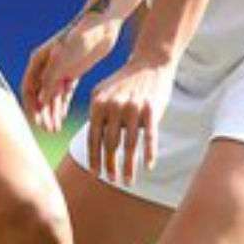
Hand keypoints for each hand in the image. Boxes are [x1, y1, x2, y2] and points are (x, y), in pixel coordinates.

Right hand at [21, 13, 122, 131]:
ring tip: (55, 128)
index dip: (31, 107)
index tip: (36, 123)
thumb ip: (51, 79)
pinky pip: (64, 93)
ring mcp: (59, 69)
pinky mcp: (73, 71)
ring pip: (52, 96)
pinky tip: (62, 117)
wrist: (102, 24)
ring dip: (52, 112)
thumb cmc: (81, 36)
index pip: (29, 89)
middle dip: (42, 114)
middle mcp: (46, 66)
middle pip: (40, 95)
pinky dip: (62, 105)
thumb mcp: (64, 58)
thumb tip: (41, 102)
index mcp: (38, 60)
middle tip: (48, 130)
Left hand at [84, 53, 175, 185]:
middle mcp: (114, 106)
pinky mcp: (152, 109)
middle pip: (110, 144)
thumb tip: (91, 144)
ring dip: (128, 166)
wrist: (149, 63)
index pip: (93, 137)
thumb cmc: (124, 82)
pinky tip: (148, 167)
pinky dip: (149, 154)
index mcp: (98, 104)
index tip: (95, 175)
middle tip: (112, 181)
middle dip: (110, 165)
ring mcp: (133, 108)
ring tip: (127, 181)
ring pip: (129, 145)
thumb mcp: (104, 93)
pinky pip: (150, 137)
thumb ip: (96, 115)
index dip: (94, 158)